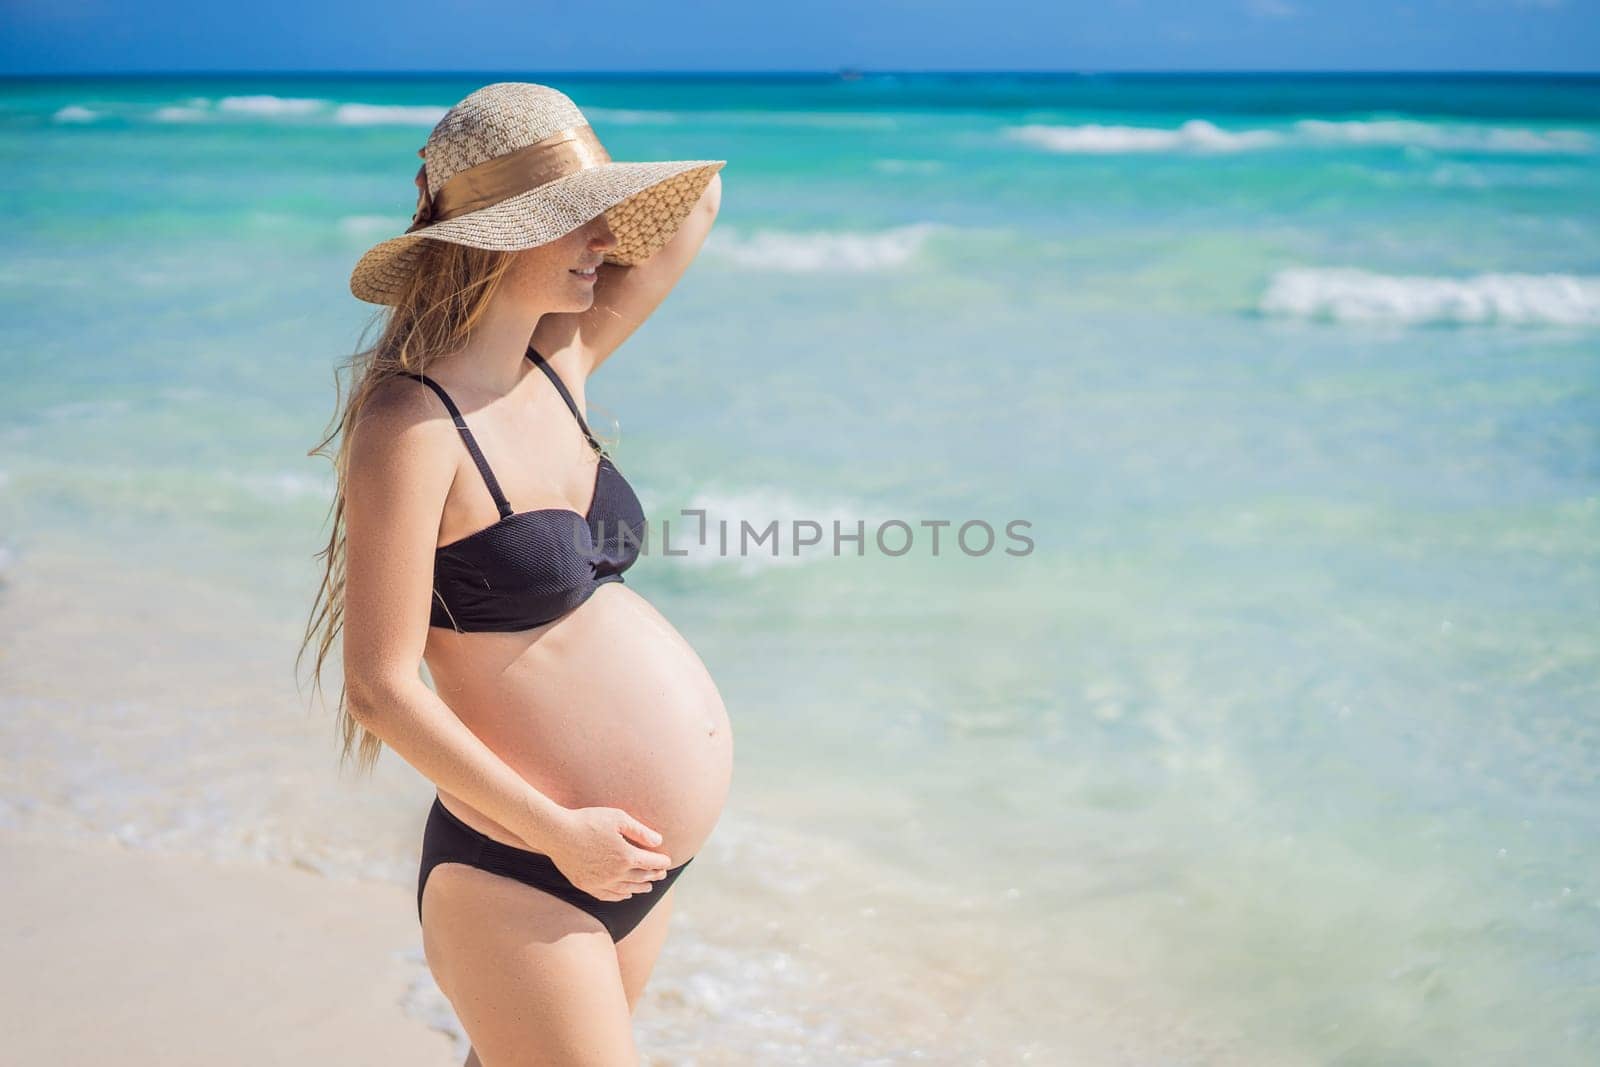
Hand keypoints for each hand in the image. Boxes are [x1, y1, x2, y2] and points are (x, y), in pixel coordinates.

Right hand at [547, 805, 671, 901]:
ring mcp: (600, 882)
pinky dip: (620, 897)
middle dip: (653, 875)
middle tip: (661, 874)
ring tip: (647, 887)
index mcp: (626, 856)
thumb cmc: (588, 821)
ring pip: (627, 889)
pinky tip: (625, 895)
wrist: (557, 832)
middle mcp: (616, 873)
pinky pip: (608, 896)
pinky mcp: (586, 885)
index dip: (661, 862)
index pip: (651, 863)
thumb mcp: (618, 818)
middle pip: (641, 877)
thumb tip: (659, 841)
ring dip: (639, 888)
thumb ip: (640, 831)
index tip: (667, 861)